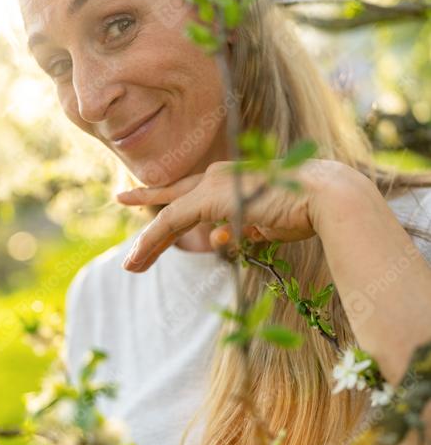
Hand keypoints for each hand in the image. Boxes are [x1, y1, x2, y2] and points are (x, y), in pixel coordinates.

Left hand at [117, 158, 346, 271]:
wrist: (324, 197)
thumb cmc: (305, 210)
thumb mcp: (266, 224)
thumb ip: (240, 228)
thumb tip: (219, 239)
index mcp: (234, 181)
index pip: (197, 190)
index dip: (176, 197)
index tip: (161, 201)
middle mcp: (219, 177)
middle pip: (175, 193)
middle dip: (146, 196)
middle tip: (121, 197)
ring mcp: (213, 186)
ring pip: (169, 215)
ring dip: (149, 244)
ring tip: (131, 266)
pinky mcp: (209, 199)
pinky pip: (172, 223)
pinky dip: (153, 242)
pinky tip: (138, 260)